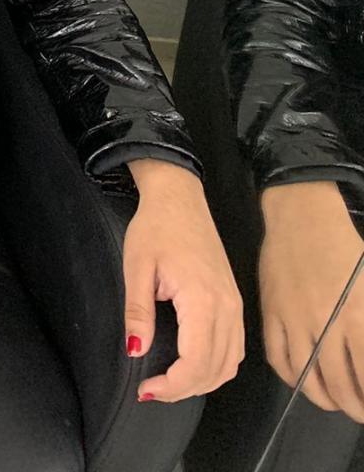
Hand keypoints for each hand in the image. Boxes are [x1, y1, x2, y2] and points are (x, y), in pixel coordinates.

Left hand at [122, 158, 244, 402]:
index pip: (196, 363)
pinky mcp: (235, 301)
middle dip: (183, 389)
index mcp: (203, 300)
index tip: (146, 389)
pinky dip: (217, 366)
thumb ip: (138, 311)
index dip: (172, 386)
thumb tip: (137, 351)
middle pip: (215, 370)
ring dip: (202, 381)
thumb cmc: (156, 227)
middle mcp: (227, 307)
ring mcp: (235, 305)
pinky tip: (193, 364)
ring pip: (229, 363)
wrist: (179, 198)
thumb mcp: (137, 266)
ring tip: (170, 382)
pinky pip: (235, 348)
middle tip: (152, 390)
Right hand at [259, 180, 363, 421]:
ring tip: (334, 402)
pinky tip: (302, 379)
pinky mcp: (270, 312)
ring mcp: (292, 319)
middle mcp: (323, 322)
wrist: (301, 214)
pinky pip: (277, 357)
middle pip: (340, 383)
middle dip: (354, 406)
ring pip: (306, 378)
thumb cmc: (344, 246)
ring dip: (324, 399)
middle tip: (360, 410)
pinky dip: (290, 377)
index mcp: (355, 314)